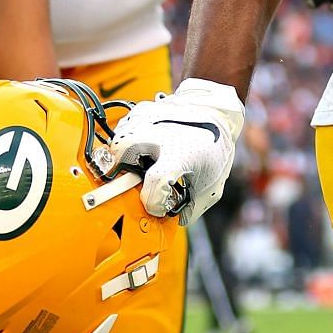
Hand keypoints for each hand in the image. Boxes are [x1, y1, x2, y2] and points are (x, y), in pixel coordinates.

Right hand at [107, 78, 244, 224]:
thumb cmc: (212, 150)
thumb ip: (189, 208)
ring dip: (122, 159)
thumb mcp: (209, 185)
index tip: (157, 208)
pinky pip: (121, 131)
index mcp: (182, 154)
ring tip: (138, 166)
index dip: (153, 202)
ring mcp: (148, 119)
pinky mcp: (139, 112)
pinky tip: (140, 151)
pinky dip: (125, 145)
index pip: (157, 181)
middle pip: (121, 152)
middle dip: (120, 173)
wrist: (215, 112)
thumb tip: (167, 221)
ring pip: (117, 141)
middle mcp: (161, 134)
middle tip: (131, 183)